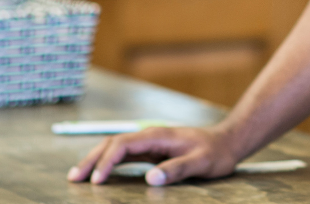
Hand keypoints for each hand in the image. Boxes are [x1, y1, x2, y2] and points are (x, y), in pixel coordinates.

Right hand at [67, 124, 239, 185]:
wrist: (228, 142)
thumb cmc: (216, 152)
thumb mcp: (201, 162)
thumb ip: (177, 169)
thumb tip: (150, 177)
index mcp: (159, 136)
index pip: (124, 144)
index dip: (107, 161)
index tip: (96, 181)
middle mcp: (151, 136)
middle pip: (113, 143)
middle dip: (92, 159)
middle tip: (74, 179)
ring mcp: (151, 143)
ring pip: (116, 148)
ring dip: (96, 160)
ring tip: (77, 177)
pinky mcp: (152, 152)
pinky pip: (124, 155)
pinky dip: (108, 163)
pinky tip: (99, 175)